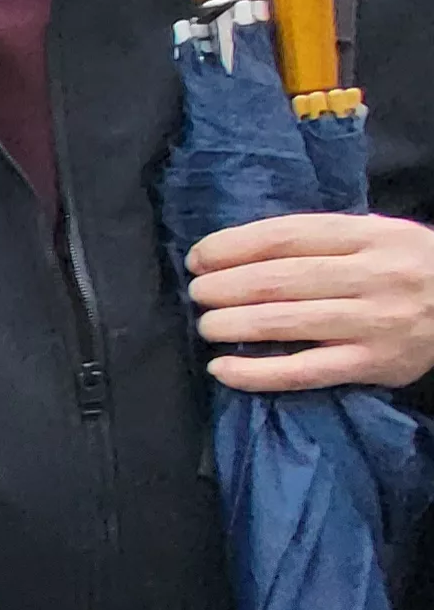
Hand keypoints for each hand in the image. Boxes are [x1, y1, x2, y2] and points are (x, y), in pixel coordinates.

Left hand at [188, 212, 433, 391]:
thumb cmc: (410, 268)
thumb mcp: (379, 237)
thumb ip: (322, 240)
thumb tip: (241, 251)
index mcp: (371, 236)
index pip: (289, 236)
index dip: (235, 246)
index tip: (199, 256)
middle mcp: (374, 276)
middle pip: (280, 279)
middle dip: (226, 286)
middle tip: (197, 293)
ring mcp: (373, 322)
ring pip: (286, 322)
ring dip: (233, 323)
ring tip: (206, 325)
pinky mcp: (373, 365)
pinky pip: (303, 371)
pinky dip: (256, 373)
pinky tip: (222, 370)